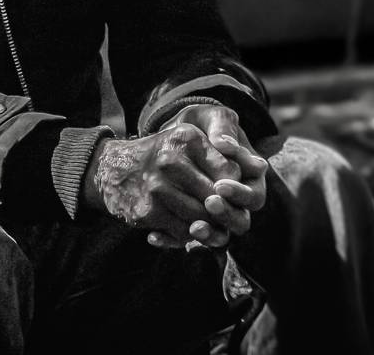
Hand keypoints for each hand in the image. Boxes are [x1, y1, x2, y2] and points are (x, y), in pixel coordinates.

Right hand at [82, 107, 265, 248]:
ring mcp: (157, 187)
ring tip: (209, 225)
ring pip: (202, 219)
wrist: (113, 170)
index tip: (230, 195)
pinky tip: (186, 228)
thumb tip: (260, 169)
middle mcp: (171, 159)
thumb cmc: (162, 155)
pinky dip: (189, 235)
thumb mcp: (188, 141)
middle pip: (218, 199)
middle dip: (225, 212)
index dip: (235, 188)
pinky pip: (183, 232)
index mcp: (186, 137)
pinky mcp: (148, 211)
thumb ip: (223, 152)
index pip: (229, 171)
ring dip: (209, 227)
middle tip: (227, 219)